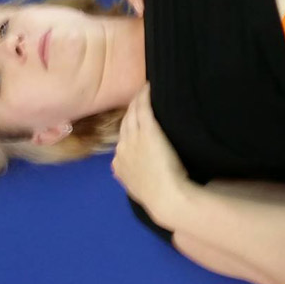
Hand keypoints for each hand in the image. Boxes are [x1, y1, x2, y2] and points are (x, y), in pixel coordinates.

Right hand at [112, 84, 187, 227]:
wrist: (165, 196)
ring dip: (137, 100)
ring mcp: (134, 138)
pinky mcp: (148, 131)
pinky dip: (144, 96)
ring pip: (132, 113)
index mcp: (119, 161)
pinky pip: (143, 108)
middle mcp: (123, 147)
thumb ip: (127, 174)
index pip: (121, 136)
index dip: (127, 125)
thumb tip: (121, 168)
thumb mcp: (133, 186)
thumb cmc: (155, 194)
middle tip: (138, 98)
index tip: (133, 117)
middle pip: (125, 122)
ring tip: (144, 90)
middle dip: (130, 109)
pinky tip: (149, 87)